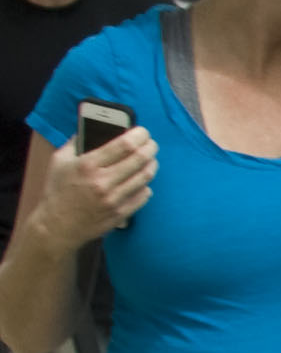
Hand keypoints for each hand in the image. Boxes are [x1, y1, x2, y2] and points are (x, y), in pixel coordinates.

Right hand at [36, 125, 153, 243]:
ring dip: (152, 164)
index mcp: (88, 165)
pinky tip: (141, 181)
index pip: (124, 145)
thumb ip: (76, 142)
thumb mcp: (59, 161)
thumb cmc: (58, 190)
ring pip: (146, 176)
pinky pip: (144, 195)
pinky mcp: (121, 213)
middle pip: (140, 158)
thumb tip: (94, 126)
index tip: (143, 132)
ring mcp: (114, 199)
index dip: (139, 135)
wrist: (57, 225)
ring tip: (149, 159)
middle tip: (151, 144)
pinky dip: (146, 185)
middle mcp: (103, 181)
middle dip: (150, 147)